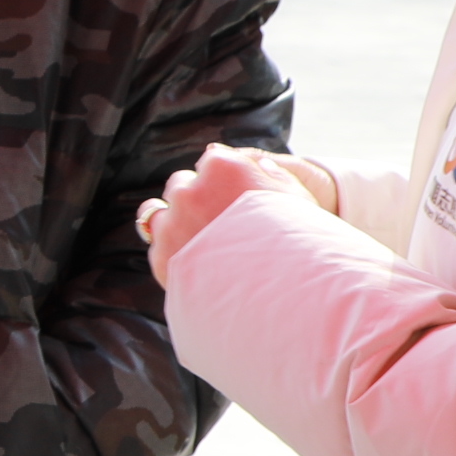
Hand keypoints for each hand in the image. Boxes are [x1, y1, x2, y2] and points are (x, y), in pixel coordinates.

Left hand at [140, 141, 316, 283]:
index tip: (234, 195)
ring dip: (173, 221)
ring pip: (157, 212)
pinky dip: (171, 251)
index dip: (224, 179)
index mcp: (222, 167)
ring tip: (197, 240)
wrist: (282, 294)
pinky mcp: (161, 257)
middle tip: (220, 221)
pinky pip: (158, 246)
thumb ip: (269, 173)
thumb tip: (251, 163)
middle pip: (182, 184)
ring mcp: (171, 224)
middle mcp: (190, 191)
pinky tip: (195, 264)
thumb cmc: (298, 243)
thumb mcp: (295, 196)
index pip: (211, 160)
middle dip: (195, 198)